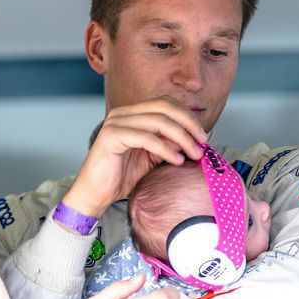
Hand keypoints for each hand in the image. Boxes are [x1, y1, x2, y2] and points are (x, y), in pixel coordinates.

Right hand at [63, 97, 206, 216]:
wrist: (96, 195)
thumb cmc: (122, 177)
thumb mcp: (152, 157)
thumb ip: (169, 143)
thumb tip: (192, 136)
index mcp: (132, 114)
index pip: (166, 103)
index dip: (187, 116)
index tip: (202, 136)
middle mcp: (123, 113)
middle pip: (165, 107)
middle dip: (188, 124)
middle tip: (202, 142)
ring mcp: (116, 122)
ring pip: (159, 121)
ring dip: (182, 138)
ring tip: (193, 154)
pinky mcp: (111, 136)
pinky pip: (146, 138)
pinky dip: (165, 148)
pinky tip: (176, 160)